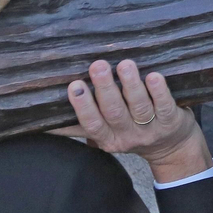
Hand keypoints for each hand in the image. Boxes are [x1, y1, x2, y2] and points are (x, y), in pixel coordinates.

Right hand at [63, 59, 211, 183]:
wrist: (172, 148)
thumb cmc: (132, 132)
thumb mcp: (105, 134)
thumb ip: (79, 125)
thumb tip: (40, 117)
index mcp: (107, 139)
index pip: (92, 124)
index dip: (83, 106)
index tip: (74, 84)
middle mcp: (127, 135)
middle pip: (114, 112)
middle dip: (105, 89)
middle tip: (97, 65)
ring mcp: (150, 129)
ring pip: (139, 107)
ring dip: (131, 85)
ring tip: (125, 65)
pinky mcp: (171, 120)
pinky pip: (164, 105)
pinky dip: (159, 91)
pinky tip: (154, 76)